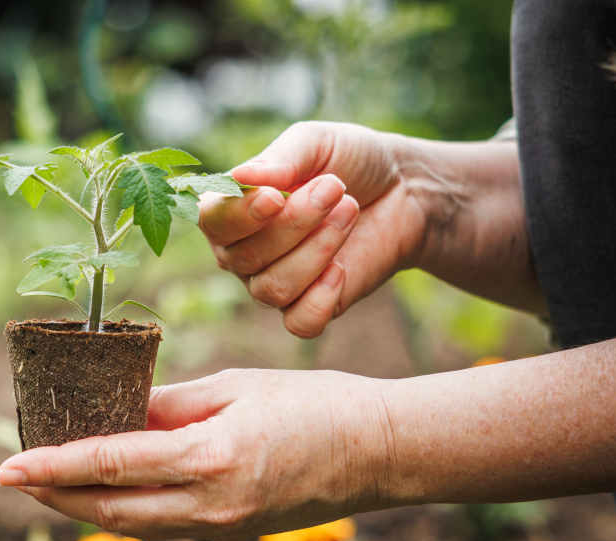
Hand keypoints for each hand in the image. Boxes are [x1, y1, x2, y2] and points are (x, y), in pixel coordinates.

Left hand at [0, 369, 388, 540]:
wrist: (379, 453)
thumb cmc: (313, 404)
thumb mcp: (234, 386)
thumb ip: (167, 403)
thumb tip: (113, 408)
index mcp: (209, 459)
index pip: (108, 466)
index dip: (51, 467)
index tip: (7, 466)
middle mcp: (209, 507)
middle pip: (107, 511)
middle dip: (52, 497)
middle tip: (14, 476)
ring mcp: (219, 530)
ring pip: (130, 525)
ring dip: (81, 507)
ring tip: (47, 482)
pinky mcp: (228, 535)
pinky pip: (159, 526)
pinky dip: (121, 509)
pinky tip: (103, 487)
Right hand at [201, 121, 429, 337]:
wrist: (403, 189)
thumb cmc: (350, 161)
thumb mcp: (317, 142)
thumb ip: (280, 158)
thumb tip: (241, 176)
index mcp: (231, 209)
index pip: (212, 221)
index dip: (240, 215)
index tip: (277, 197)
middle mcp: (241, 252)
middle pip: (244, 258)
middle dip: (295, 223)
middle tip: (335, 188)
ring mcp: (272, 283)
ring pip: (273, 289)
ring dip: (317, 250)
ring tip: (349, 212)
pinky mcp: (309, 307)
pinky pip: (299, 323)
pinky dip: (321, 298)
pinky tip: (342, 268)